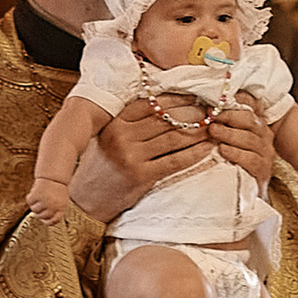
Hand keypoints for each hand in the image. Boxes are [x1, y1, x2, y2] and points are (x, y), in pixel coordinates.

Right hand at [68, 97, 216, 222]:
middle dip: (192, 113)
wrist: (84, 201)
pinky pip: (174, 161)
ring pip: (173, 138)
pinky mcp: (141, 176)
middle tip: (210, 110)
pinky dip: (194, 154)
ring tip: (213, 127)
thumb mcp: (107, 138)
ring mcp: (131, 157)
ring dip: (197, 132)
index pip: (150, 103)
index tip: (193, 95)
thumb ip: (129, 123)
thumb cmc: (99, 168)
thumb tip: (164, 107)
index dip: (175, 98)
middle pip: (165, 119)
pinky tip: (207, 149)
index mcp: (114, 123)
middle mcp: (121, 137)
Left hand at [205, 100, 275, 191]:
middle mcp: (265, 138)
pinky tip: (222, 150)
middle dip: (228, 118)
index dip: (229, 109)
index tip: (210, 108)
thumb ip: (225, 126)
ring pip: (250, 139)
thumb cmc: (234, 162)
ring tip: (213, 132)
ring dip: (229, 134)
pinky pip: (251, 159)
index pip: (247, 111)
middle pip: (250, 122)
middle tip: (211, 120)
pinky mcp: (263, 171)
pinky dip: (235, 153)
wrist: (246, 193)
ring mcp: (266, 155)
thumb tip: (207, 109)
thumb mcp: (230, 141)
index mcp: (258, 127)